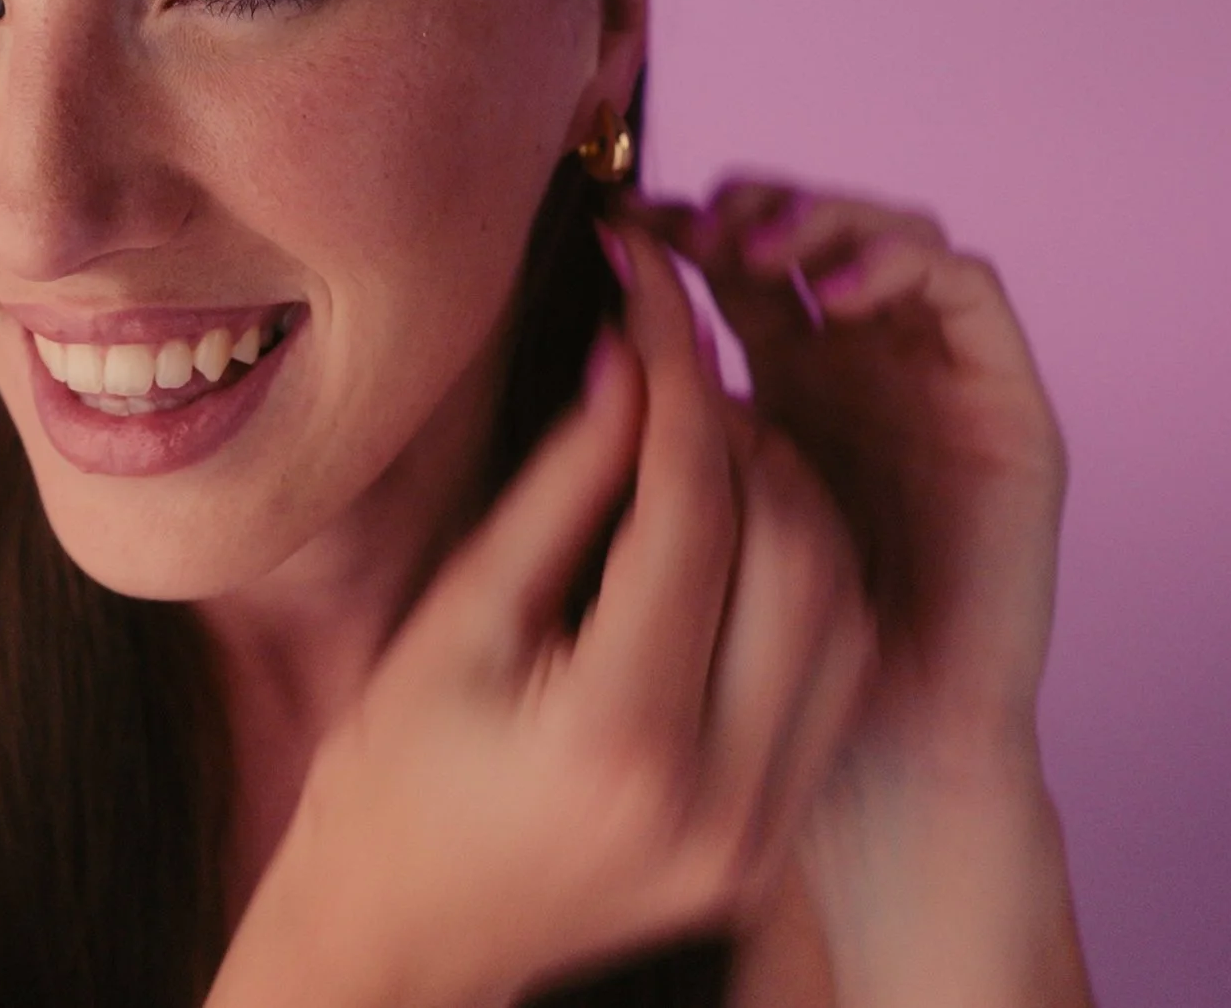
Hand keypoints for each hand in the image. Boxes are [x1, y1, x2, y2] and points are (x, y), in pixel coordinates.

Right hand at [218, 220, 873, 1007]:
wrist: (400, 944)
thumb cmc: (391, 778)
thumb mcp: (455, 616)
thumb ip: (560, 485)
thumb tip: (630, 357)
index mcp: (619, 733)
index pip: (693, 503)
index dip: (677, 373)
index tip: (652, 288)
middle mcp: (716, 793)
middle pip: (797, 550)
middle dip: (747, 431)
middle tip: (676, 368)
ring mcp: (756, 828)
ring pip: (839, 609)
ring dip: (791, 504)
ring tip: (703, 447)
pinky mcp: (768, 839)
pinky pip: (829, 676)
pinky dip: (801, 582)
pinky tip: (734, 536)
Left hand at [628, 179, 1091, 1005]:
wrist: (872, 776)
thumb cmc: (749, 665)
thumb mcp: (675, 523)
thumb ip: (644, 434)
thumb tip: (590, 324)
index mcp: (780, 380)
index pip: (739, 255)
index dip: (684, 225)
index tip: (616, 222)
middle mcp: (864, 368)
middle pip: (819, 226)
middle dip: (754, 204)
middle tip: (687, 224)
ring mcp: (940, 384)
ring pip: (896, 235)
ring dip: (826, 218)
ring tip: (749, 247)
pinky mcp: (1008, 414)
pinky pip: (973, 294)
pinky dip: (904, 263)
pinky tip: (829, 294)